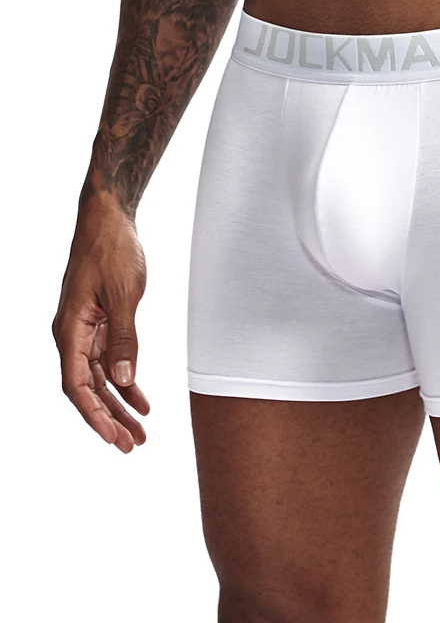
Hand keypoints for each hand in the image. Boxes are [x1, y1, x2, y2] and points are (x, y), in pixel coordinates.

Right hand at [52, 201, 149, 452]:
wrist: (109, 221)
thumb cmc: (112, 251)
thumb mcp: (123, 295)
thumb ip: (123, 338)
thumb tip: (122, 378)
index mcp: (69, 330)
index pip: (76, 385)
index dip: (94, 415)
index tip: (113, 438)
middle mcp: (73, 335)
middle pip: (89, 388)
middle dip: (109, 419)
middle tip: (131, 446)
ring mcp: (86, 330)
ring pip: (101, 378)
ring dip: (119, 405)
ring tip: (140, 431)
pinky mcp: (101, 323)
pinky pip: (111, 360)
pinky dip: (126, 380)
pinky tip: (141, 399)